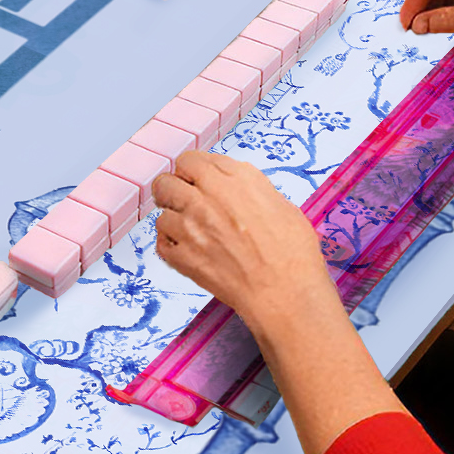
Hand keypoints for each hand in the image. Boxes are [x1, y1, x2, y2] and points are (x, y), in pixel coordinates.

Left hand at [150, 150, 337, 335]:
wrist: (285, 292)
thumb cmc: (292, 254)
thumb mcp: (281, 205)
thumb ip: (248, 190)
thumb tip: (232, 189)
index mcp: (236, 178)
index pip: (192, 160)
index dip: (192, 173)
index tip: (195, 182)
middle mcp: (209, 195)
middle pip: (166, 181)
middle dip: (172, 191)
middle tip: (182, 203)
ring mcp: (191, 225)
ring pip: (161, 214)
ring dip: (173, 222)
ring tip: (193, 235)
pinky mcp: (182, 255)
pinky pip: (161, 244)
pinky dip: (172, 248)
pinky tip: (190, 252)